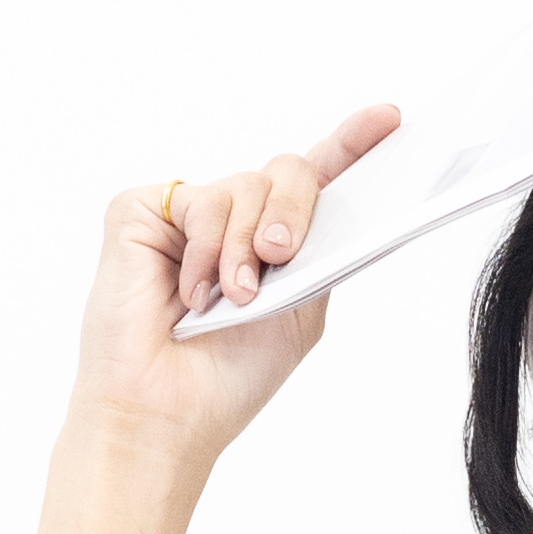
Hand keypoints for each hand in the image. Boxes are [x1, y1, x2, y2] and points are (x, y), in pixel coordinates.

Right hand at [65, 106, 397, 466]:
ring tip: (232, 299)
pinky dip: (206, 249)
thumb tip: (350, 211)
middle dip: (294, 211)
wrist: (164, 414)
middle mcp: (234, 221)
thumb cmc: (224, 379)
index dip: (352, 145)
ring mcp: (188, 214)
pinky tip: (192, 293)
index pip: (317, 182)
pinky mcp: (143, 211)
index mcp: (273, 243)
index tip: (389, 119)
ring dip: (245, 248)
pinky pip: (198, 200)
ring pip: (244, 186)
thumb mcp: (298, 313)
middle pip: (287, 171)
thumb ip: (321, 256)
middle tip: (280, 255)